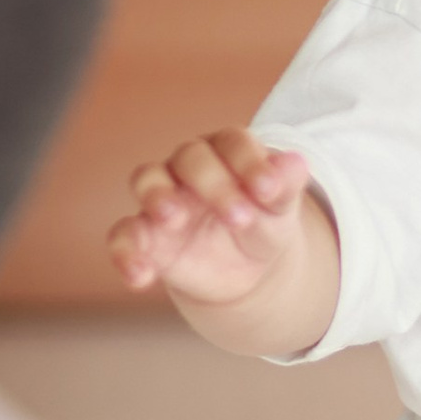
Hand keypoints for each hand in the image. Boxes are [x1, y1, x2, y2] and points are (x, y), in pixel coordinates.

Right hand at [109, 131, 313, 311]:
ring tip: (173, 218)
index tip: (268, 190)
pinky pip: (123, 236)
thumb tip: (297, 163)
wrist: (246, 272)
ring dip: (157, 196)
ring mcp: (163, 199)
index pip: (234, 142)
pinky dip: (126, 253)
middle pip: (190, 157)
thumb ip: (286, 187)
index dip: (250, 162)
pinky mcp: (145, 236)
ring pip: (146, 180)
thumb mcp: (281, 211)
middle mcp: (189, 167)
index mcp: (228, 152)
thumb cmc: (263, 224)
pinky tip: (140, 277)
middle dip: (214, 184)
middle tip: (238, 217)